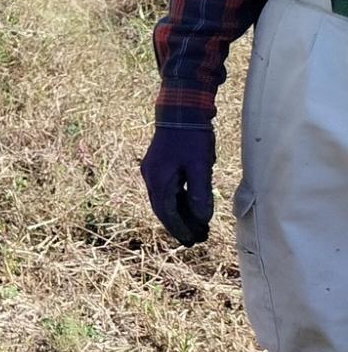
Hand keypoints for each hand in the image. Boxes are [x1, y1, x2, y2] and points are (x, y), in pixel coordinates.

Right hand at [141, 124, 215, 245]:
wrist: (180, 110)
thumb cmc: (191, 138)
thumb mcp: (200, 166)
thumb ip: (200, 194)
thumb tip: (201, 218)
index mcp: (158, 180)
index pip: (167, 213)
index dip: (180, 229)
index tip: (192, 241)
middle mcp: (150, 178)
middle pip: (163, 209)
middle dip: (179, 225)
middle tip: (197, 239)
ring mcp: (152, 171)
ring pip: (165, 200)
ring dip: (179, 214)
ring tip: (197, 226)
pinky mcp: (158, 166)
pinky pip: (166, 191)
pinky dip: (178, 202)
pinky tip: (190, 206)